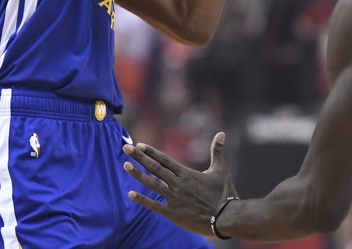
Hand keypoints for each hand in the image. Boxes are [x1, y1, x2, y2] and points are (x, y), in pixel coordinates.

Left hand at [123, 132, 237, 236]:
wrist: (226, 218)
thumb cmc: (224, 193)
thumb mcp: (220, 170)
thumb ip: (217, 151)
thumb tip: (221, 133)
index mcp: (186, 173)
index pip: (164, 159)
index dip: (151, 152)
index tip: (139, 145)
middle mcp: (178, 184)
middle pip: (155, 168)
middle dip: (139, 158)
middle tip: (125, 149)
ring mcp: (174, 199)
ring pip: (152, 184)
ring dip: (138, 175)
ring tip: (125, 166)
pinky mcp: (173, 214)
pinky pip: (155, 205)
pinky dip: (142, 200)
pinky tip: (130, 194)